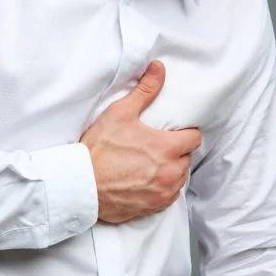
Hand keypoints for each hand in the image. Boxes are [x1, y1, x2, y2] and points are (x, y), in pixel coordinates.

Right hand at [81, 61, 201, 223]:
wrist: (81, 185)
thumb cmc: (99, 149)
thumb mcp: (120, 113)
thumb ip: (145, 91)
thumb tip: (159, 68)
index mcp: (167, 148)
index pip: (195, 138)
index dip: (185, 133)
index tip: (174, 132)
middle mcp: (170, 173)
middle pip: (187, 159)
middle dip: (177, 151)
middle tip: (159, 147)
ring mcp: (162, 193)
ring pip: (180, 178)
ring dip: (172, 170)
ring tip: (153, 164)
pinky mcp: (153, 207)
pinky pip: (169, 196)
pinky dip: (163, 188)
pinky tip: (147, 181)